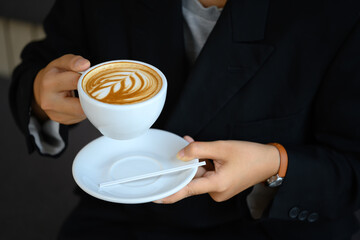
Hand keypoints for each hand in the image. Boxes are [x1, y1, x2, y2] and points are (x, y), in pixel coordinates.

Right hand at [32, 54, 89, 123]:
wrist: (41, 90)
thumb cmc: (55, 75)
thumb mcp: (61, 63)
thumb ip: (73, 61)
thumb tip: (85, 64)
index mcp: (49, 83)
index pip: (75, 81)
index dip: (87, 79)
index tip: (94, 78)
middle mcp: (49, 100)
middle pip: (79, 105)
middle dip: (90, 97)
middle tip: (96, 91)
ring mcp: (54, 114)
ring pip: (82, 113)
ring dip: (88, 105)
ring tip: (87, 96)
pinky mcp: (61, 121)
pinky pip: (80, 118)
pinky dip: (84, 110)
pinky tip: (81, 103)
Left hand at [156, 137, 279, 202]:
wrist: (269, 162)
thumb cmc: (250, 155)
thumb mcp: (222, 148)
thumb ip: (198, 149)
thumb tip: (181, 154)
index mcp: (217, 185)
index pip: (187, 190)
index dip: (170, 193)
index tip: (156, 197)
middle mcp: (216, 191)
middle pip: (193, 178)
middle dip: (188, 163)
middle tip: (185, 148)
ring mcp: (219, 190)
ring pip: (200, 175)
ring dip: (197, 161)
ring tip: (195, 144)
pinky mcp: (222, 186)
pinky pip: (207, 174)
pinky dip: (204, 163)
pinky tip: (203, 151)